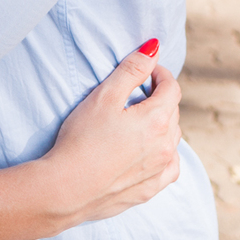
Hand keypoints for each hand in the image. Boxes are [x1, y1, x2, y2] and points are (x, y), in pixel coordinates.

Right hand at [42, 43, 181, 228]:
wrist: (67, 188)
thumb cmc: (81, 139)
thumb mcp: (104, 96)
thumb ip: (131, 70)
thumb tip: (153, 49)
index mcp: (156, 121)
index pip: (171, 88)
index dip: (160, 74)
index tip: (146, 70)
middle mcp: (165, 147)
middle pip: (173, 113)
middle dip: (159, 98)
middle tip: (137, 92)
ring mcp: (159, 171)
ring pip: (172, 139)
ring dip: (162, 125)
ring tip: (139, 120)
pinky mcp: (149, 190)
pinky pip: (170, 167)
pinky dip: (164, 154)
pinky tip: (149, 152)